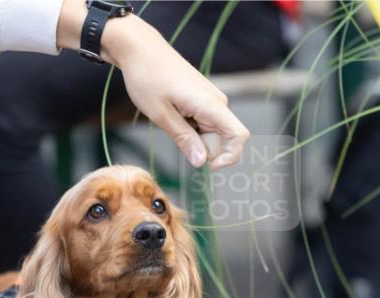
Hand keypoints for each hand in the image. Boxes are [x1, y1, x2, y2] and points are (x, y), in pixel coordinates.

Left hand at [57, 2, 248, 169]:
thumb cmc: (147, 77)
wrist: (140, 49)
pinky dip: (191, 127)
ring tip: (170, 120)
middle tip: (174, 136)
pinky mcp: (204, 98)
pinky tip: (173, 115)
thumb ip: (184, 139)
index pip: (240, 136)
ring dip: (193, 137)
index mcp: (210, 104)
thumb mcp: (161, 115)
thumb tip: (201, 162)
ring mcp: (211, 99)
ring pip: (212, 132)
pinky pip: (205, 122)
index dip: (229, 157)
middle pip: (222, 139)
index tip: (206, 166)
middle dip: (202, 148)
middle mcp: (217, 101)